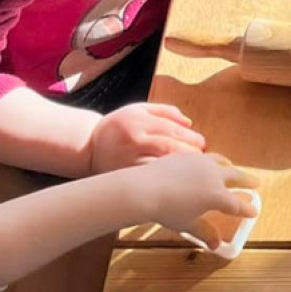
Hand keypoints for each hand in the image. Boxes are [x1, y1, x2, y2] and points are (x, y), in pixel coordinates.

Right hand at [88, 102, 205, 172]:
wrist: (87, 146)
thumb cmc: (119, 126)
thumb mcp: (139, 110)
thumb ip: (165, 112)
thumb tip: (190, 122)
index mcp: (139, 120)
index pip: (172, 129)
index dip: (191, 137)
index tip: (203, 144)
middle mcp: (133, 139)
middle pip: (169, 147)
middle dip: (189, 154)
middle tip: (202, 160)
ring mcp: (126, 158)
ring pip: (159, 165)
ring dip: (179, 169)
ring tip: (192, 171)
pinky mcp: (122, 175)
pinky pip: (147, 178)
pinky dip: (163, 180)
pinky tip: (174, 181)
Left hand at [122, 150, 259, 242]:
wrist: (146, 189)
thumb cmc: (168, 211)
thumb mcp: (188, 225)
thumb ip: (205, 232)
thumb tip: (216, 245)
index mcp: (218, 196)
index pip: (237, 205)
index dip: (247, 209)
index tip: (253, 212)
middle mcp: (215, 176)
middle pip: (237, 177)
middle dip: (248, 181)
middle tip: (256, 183)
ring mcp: (202, 163)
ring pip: (222, 162)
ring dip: (231, 167)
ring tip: (233, 169)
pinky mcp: (189, 156)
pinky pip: (206, 158)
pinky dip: (213, 162)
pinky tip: (207, 165)